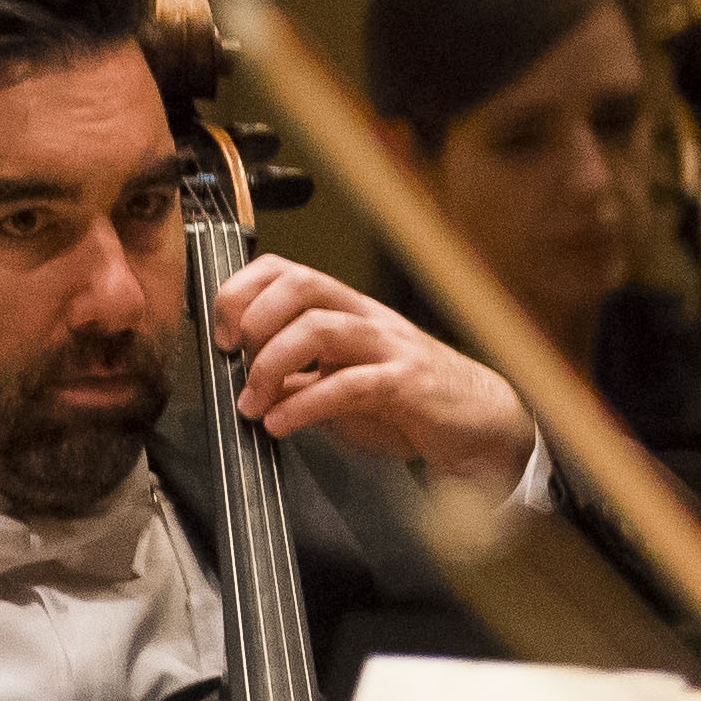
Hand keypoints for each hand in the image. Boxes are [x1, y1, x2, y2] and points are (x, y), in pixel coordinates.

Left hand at [207, 259, 535, 486]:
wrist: (479, 427)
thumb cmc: (411, 404)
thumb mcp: (340, 388)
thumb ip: (298, 381)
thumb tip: (246, 385)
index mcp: (348, 312)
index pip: (286, 272)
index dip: (241, 294)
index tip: (221, 337)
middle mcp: (368, 318)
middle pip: (301, 284)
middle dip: (253, 317)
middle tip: (233, 358)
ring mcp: (390, 347)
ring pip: (320, 327)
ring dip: (270, 365)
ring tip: (253, 404)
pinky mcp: (408, 383)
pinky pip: (350, 384)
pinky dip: (304, 405)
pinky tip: (282, 425)